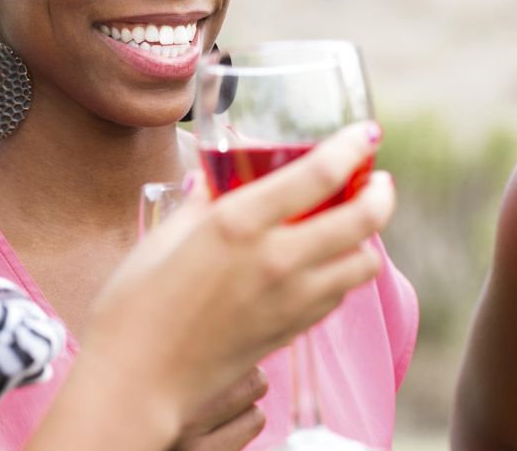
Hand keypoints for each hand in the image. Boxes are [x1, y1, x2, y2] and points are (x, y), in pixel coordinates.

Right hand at [32, 122, 393, 449]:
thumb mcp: (166, 236)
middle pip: (363, 218)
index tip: (367, 133)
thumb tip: (217, 174)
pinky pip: (339, 295)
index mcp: (240, 222)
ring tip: (351, 224)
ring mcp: (290, 300)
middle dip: (380, 192)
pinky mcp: (292, 332)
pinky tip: (322, 264)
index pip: (321, 173)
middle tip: (375, 180)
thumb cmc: (135, 306)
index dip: (354, 146)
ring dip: (366, 239)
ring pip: (363, 263)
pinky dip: (341, 274)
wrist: (136, 382)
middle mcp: (276, 259)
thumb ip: (203, 199)